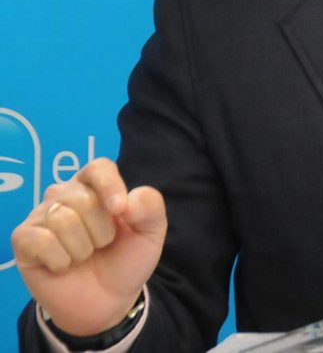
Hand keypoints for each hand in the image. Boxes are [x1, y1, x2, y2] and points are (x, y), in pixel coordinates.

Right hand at [10, 158, 166, 335]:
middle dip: (101, 231)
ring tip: (83, 256)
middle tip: (101, 246)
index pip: (98, 168)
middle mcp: (64, 195)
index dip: (110, 185)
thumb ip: (150, 207)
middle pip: (82, 198)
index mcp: (95, 186)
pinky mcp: (23, 239)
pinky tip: (63, 266)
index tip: (120, 211)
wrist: (108, 301)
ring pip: (63, 220)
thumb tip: (127, 201)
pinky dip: (61, 260)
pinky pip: (42, 241)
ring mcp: (41, 216)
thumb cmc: (126, 260)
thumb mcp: (151, 232)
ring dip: (82, 248)